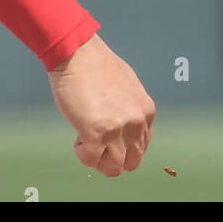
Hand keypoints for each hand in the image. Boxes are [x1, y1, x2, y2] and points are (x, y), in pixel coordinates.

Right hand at [47, 33, 154, 176]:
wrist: (77, 53)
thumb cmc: (95, 63)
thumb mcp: (127, 85)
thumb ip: (130, 107)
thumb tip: (123, 124)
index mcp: (145, 111)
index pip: (142, 146)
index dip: (123, 146)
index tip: (110, 140)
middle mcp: (135, 123)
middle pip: (132, 162)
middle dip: (113, 158)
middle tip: (98, 146)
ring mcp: (116, 130)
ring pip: (114, 168)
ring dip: (98, 160)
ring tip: (86, 142)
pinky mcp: (95, 133)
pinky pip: (90, 159)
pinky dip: (83, 154)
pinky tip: (78, 139)